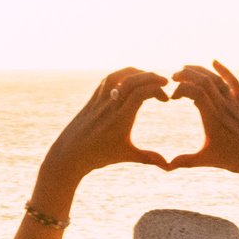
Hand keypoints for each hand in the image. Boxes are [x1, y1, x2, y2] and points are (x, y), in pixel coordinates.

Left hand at [41, 68, 170, 182]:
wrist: (70, 154)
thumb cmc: (98, 156)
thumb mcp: (126, 156)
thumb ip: (148, 158)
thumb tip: (168, 166)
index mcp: (120, 118)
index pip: (141, 94)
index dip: (157, 91)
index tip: (166, 99)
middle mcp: (110, 105)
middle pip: (132, 80)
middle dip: (151, 77)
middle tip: (165, 83)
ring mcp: (100, 100)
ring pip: (119, 75)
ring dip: (136, 72)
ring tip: (149, 78)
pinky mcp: (93, 99)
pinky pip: (108, 79)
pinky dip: (122, 75)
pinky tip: (130, 79)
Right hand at [165, 62, 238, 179]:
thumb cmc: (237, 160)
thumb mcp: (208, 160)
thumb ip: (186, 161)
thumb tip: (166, 167)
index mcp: (213, 118)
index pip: (194, 92)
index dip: (180, 89)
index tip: (172, 97)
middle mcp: (224, 106)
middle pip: (203, 80)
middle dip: (185, 74)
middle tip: (173, 78)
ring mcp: (235, 102)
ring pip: (216, 79)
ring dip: (199, 70)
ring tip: (185, 69)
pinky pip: (233, 81)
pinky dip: (223, 70)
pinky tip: (214, 61)